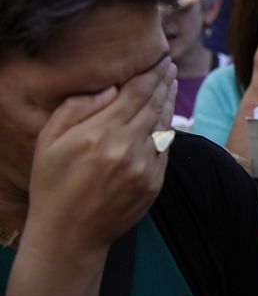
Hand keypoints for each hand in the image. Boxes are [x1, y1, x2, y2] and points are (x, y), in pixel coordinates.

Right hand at [23, 56, 176, 262]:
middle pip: (154, 105)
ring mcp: (144, 167)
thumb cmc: (52, 184)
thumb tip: (111, 87)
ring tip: (170, 86)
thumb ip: (77, 108)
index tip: (162, 60)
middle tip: (170, 68)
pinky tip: (165, 118)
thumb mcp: (48, 141)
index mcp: (100, 134)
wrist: (69, 235)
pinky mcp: (154, 183)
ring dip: (169, 103)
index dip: (152, 74)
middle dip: (164, 83)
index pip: (136, 93)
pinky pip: (165, 149)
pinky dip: (167, 130)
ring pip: (164, 126)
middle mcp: (127, 148)